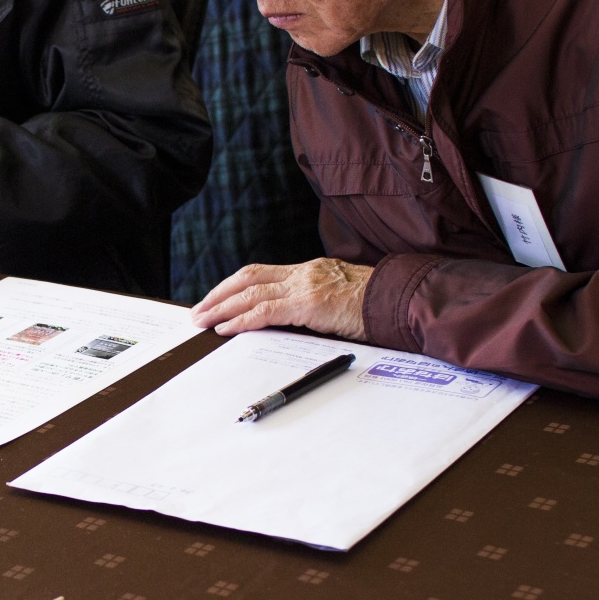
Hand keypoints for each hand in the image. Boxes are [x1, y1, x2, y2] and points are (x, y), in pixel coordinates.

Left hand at [190, 259, 372, 339]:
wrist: (400, 301)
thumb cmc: (375, 305)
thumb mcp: (337, 299)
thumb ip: (313, 304)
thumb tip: (289, 319)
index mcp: (308, 271)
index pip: (260, 274)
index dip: (233, 286)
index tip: (216, 299)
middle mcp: (302, 274)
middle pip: (248, 277)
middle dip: (219, 294)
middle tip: (198, 311)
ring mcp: (305, 286)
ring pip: (250, 293)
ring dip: (221, 307)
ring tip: (203, 321)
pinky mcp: (309, 304)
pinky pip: (265, 311)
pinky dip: (241, 320)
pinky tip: (226, 328)